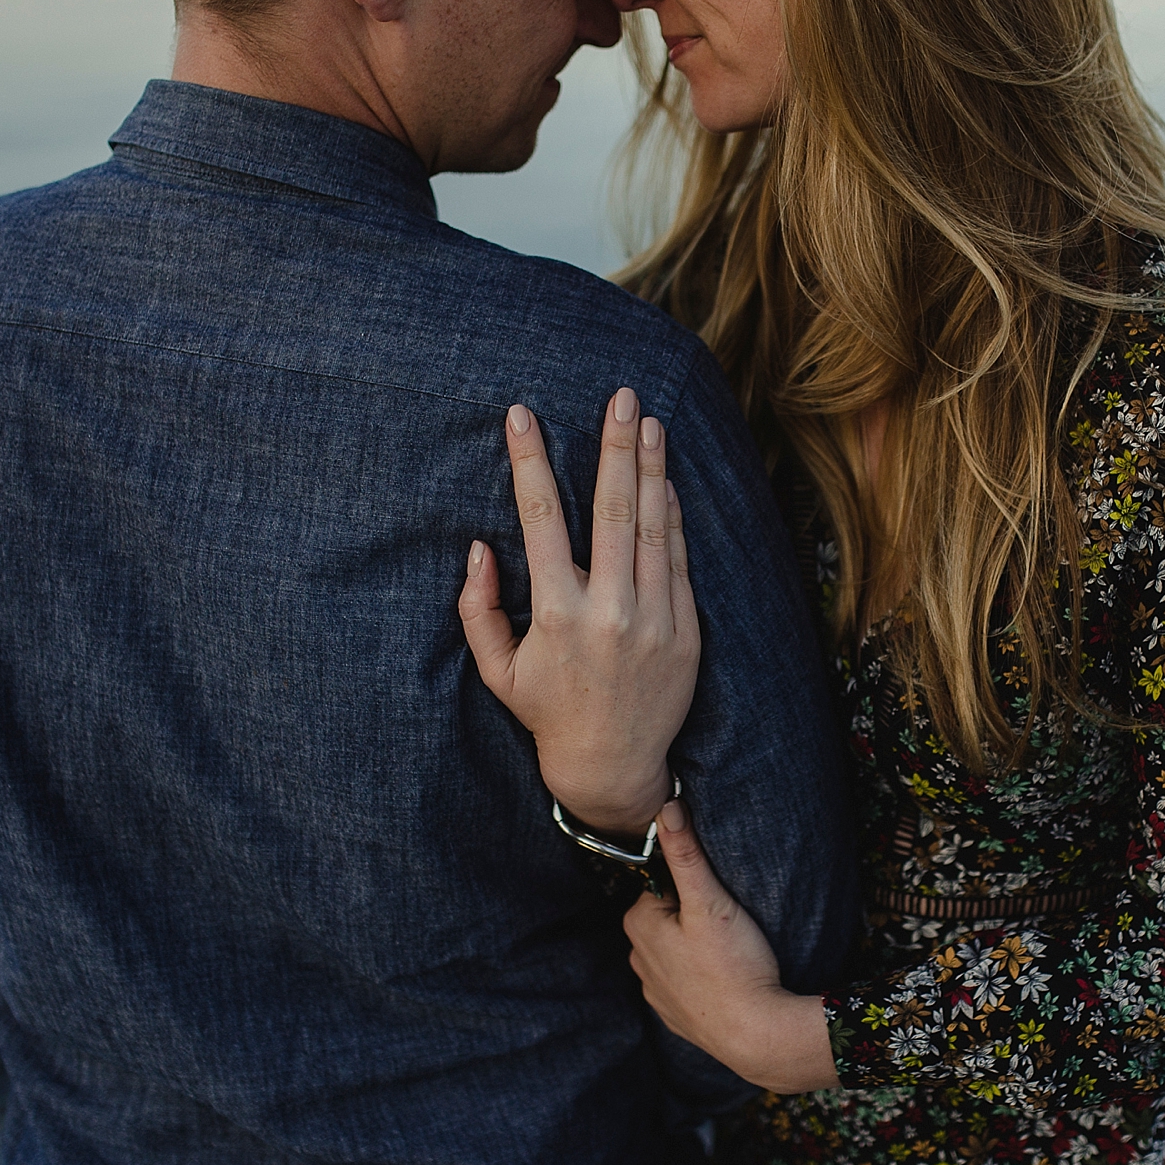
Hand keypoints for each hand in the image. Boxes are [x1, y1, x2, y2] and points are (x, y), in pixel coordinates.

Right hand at [458, 388, 699, 835]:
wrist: (614, 766)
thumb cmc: (548, 713)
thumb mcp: (497, 670)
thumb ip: (479, 609)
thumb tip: (478, 547)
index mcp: (557, 615)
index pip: (541, 520)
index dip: (531, 462)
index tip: (523, 414)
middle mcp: (610, 612)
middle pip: (613, 510)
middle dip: (615, 448)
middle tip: (622, 398)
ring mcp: (655, 620)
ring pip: (654, 527)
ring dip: (652, 469)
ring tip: (650, 422)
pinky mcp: (687, 630)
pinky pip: (679, 559)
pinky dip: (674, 515)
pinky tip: (668, 479)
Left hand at [624, 800, 840, 1094]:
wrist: (756, 1036)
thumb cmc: (734, 966)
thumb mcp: (710, 901)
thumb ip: (686, 854)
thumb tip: (664, 807)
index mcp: (638, 924)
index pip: (664, 883)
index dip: (695, 885)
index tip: (720, 898)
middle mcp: (636, 957)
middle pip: (668, 916)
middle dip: (695, 914)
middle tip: (731, 925)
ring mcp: (653, 990)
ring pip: (675, 949)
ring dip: (698, 945)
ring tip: (731, 952)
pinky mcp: (673, 1014)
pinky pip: (684, 980)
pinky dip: (701, 976)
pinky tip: (725, 978)